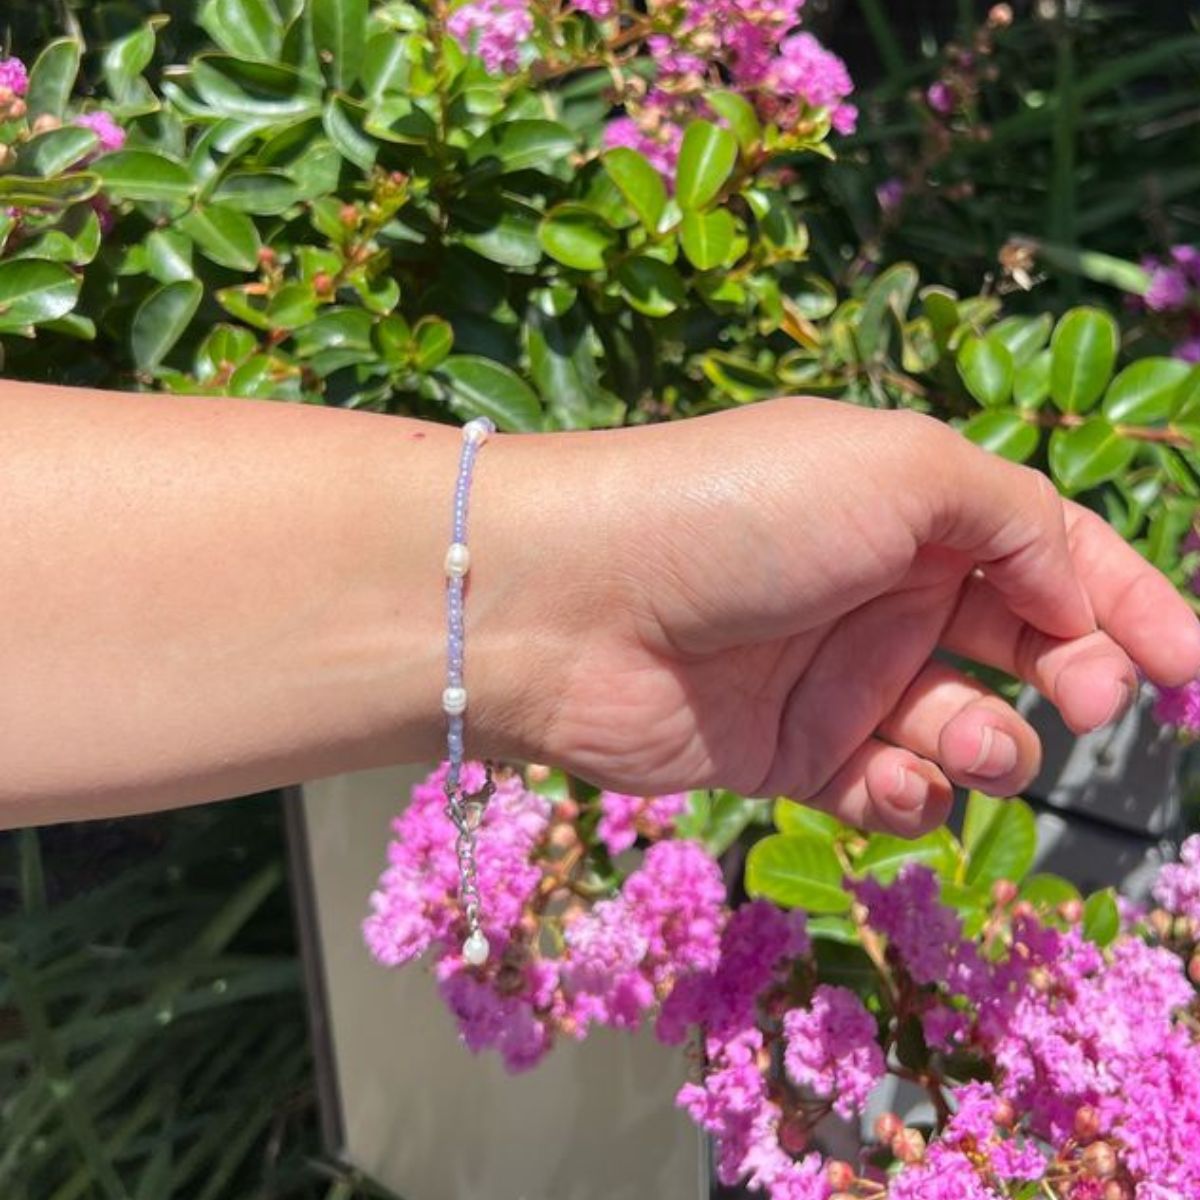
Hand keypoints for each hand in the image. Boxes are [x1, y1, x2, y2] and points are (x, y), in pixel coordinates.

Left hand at [482, 397, 1199, 834]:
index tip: (1191, 676)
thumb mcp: (904, 471)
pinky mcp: (786, 751)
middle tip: (1084, 699)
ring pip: (960, 726)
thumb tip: (1077, 594)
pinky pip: (880, 786)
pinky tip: (888, 781)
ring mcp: (832, 672)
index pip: (1053, 552)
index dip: (1132, 607)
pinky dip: (904, 794)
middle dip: (1073, 676)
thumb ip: (1016, 518)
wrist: (573, 603)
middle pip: (1019, 642)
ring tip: (970, 743)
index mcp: (913, 503)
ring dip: (990, 744)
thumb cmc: (741, 512)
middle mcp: (878, 584)